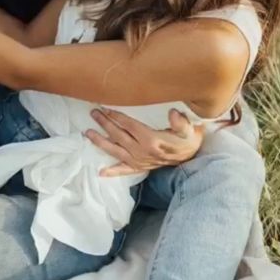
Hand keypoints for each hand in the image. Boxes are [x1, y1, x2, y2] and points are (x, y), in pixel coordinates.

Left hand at [85, 108, 203, 176]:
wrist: (193, 157)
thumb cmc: (189, 140)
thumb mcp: (190, 129)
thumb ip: (181, 122)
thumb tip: (173, 113)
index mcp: (151, 140)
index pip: (129, 125)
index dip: (116, 116)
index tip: (105, 107)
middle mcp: (142, 151)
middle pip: (118, 135)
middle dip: (104, 123)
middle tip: (93, 113)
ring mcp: (140, 161)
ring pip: (116, 150)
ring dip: (100, 142)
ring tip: (87, 133)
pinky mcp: (140, 167)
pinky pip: (124, 170)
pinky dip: (112, 171)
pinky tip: (101, 172)